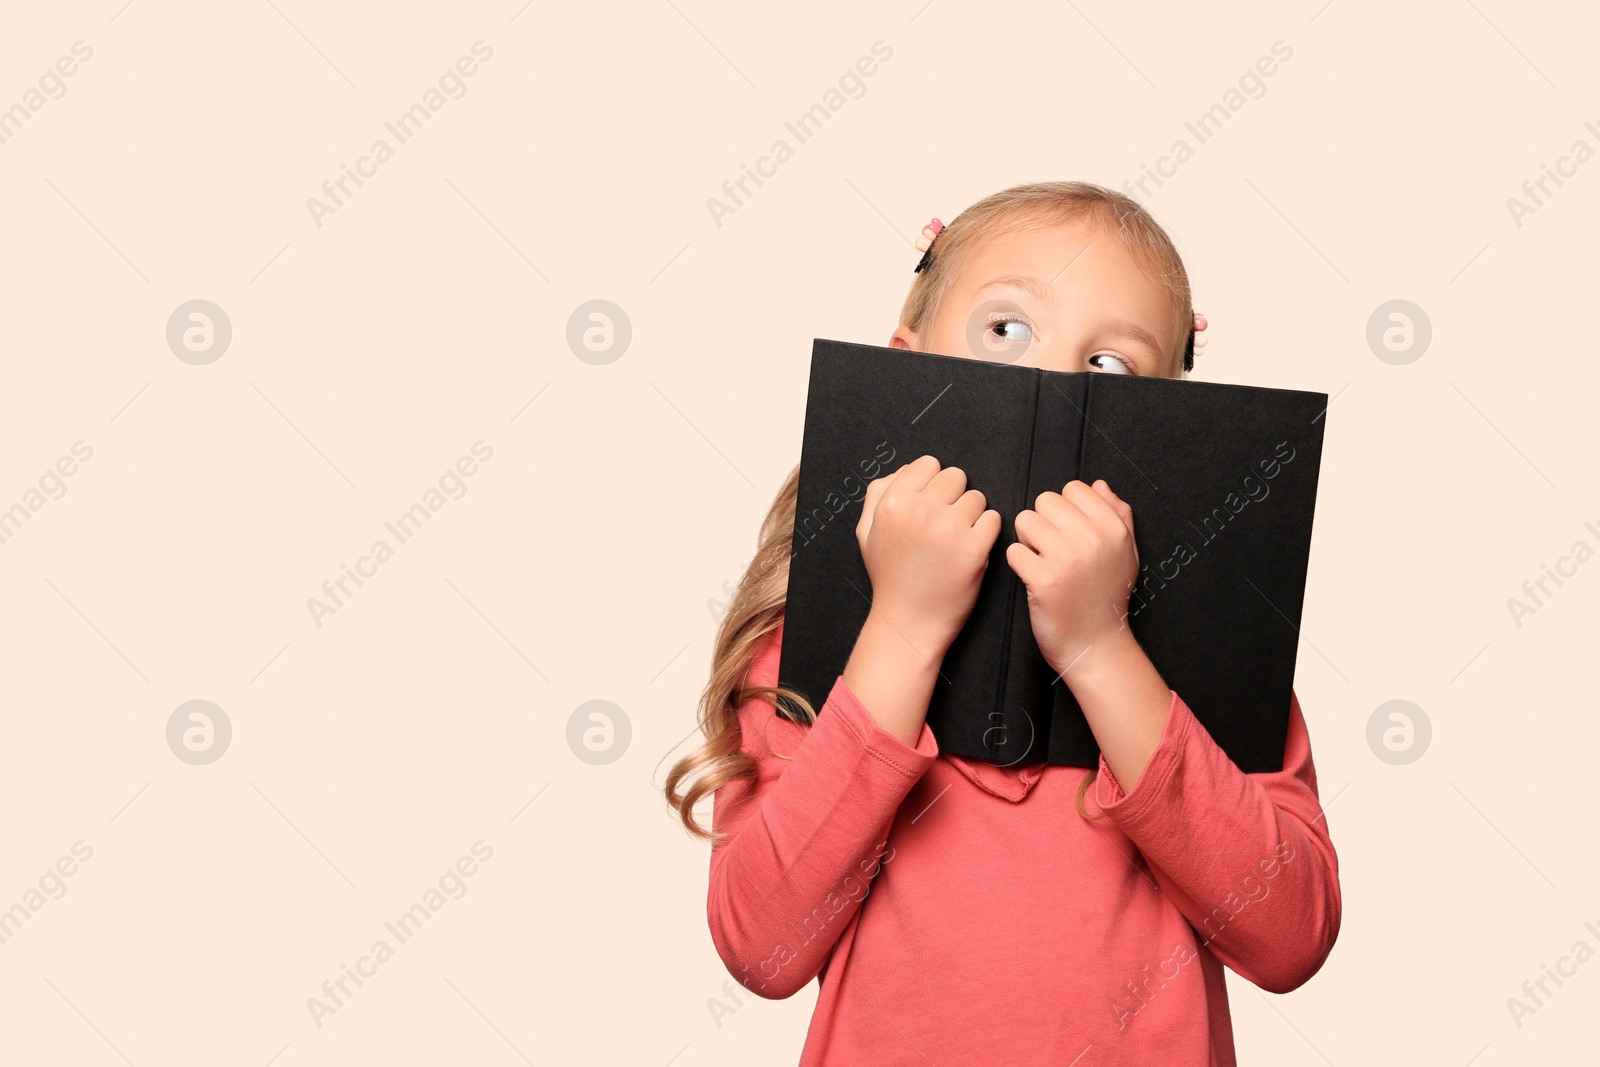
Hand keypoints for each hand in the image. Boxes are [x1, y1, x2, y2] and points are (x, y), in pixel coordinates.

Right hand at [856, 454, 1001, 655]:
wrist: (909, 621)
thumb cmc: (890, 576)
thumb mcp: (866, 531)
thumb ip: (878, 493)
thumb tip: (907, 469)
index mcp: (893, 503)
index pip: (928, 464)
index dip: (932, 483)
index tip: (930, 505)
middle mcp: (920, 511)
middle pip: (955, 476)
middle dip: (953, 496)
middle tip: (943, 524)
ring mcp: (949, 529)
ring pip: (977, 497)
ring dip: (971, 515)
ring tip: (954, 539)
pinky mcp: (974, 548)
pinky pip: (993, 519)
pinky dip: (986, 532)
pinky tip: (968, 548)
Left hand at [1005, 479, 1139, 675]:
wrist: (1095, 645)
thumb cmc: (1106, 599)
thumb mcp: (1125, 553)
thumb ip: (1117, 514)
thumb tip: (1100, 485)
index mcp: (1112, 528)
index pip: (1074, 489)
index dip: (1064, 510)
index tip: (1069, 532)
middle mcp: (1092, 539)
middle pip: (1045, 501)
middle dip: (1043, 523)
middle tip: (1052, 550)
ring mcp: (1067, 558)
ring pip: (1025, 521)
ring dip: (1027, 541)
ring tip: (1043, 562)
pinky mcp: (1043, 579)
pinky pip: (1014, 551)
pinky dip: (1018, 564)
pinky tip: (1034, 578)